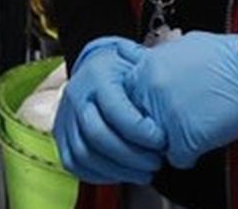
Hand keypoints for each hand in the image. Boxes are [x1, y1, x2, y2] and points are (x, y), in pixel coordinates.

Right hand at [54, 37, 167, 184]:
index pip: (115, 111)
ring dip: (118, 170)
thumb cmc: (123, 70)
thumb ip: (153, 80)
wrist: (95, 68)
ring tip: (143, 172)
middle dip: (131, 156)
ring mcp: (64, 117)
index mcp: (96, 76)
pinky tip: (121, 173)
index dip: (141, 133)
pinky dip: (98, 174)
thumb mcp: (139, 63)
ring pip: (85, 154)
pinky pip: (74, 163)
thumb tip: (177, 98)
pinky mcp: (60, 137)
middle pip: (97, 136)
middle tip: (155, 162)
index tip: (162, 142)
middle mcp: (76, 96)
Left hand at [125, 31, 237, 169]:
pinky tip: (199, 143)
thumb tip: (139, 61)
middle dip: (146, 128)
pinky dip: (188, 155)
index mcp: (145, 69)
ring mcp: (165, 116)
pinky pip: (177, 158)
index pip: (120, 99)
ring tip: (184, 135)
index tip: (144, 113)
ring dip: (166, 143)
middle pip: (130, 123)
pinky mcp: (186, 138)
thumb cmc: (224, 57)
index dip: (135, 108)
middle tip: (165, 127)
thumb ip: (155, 59)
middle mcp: (149, 92)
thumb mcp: (179, 46)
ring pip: (151, 144)